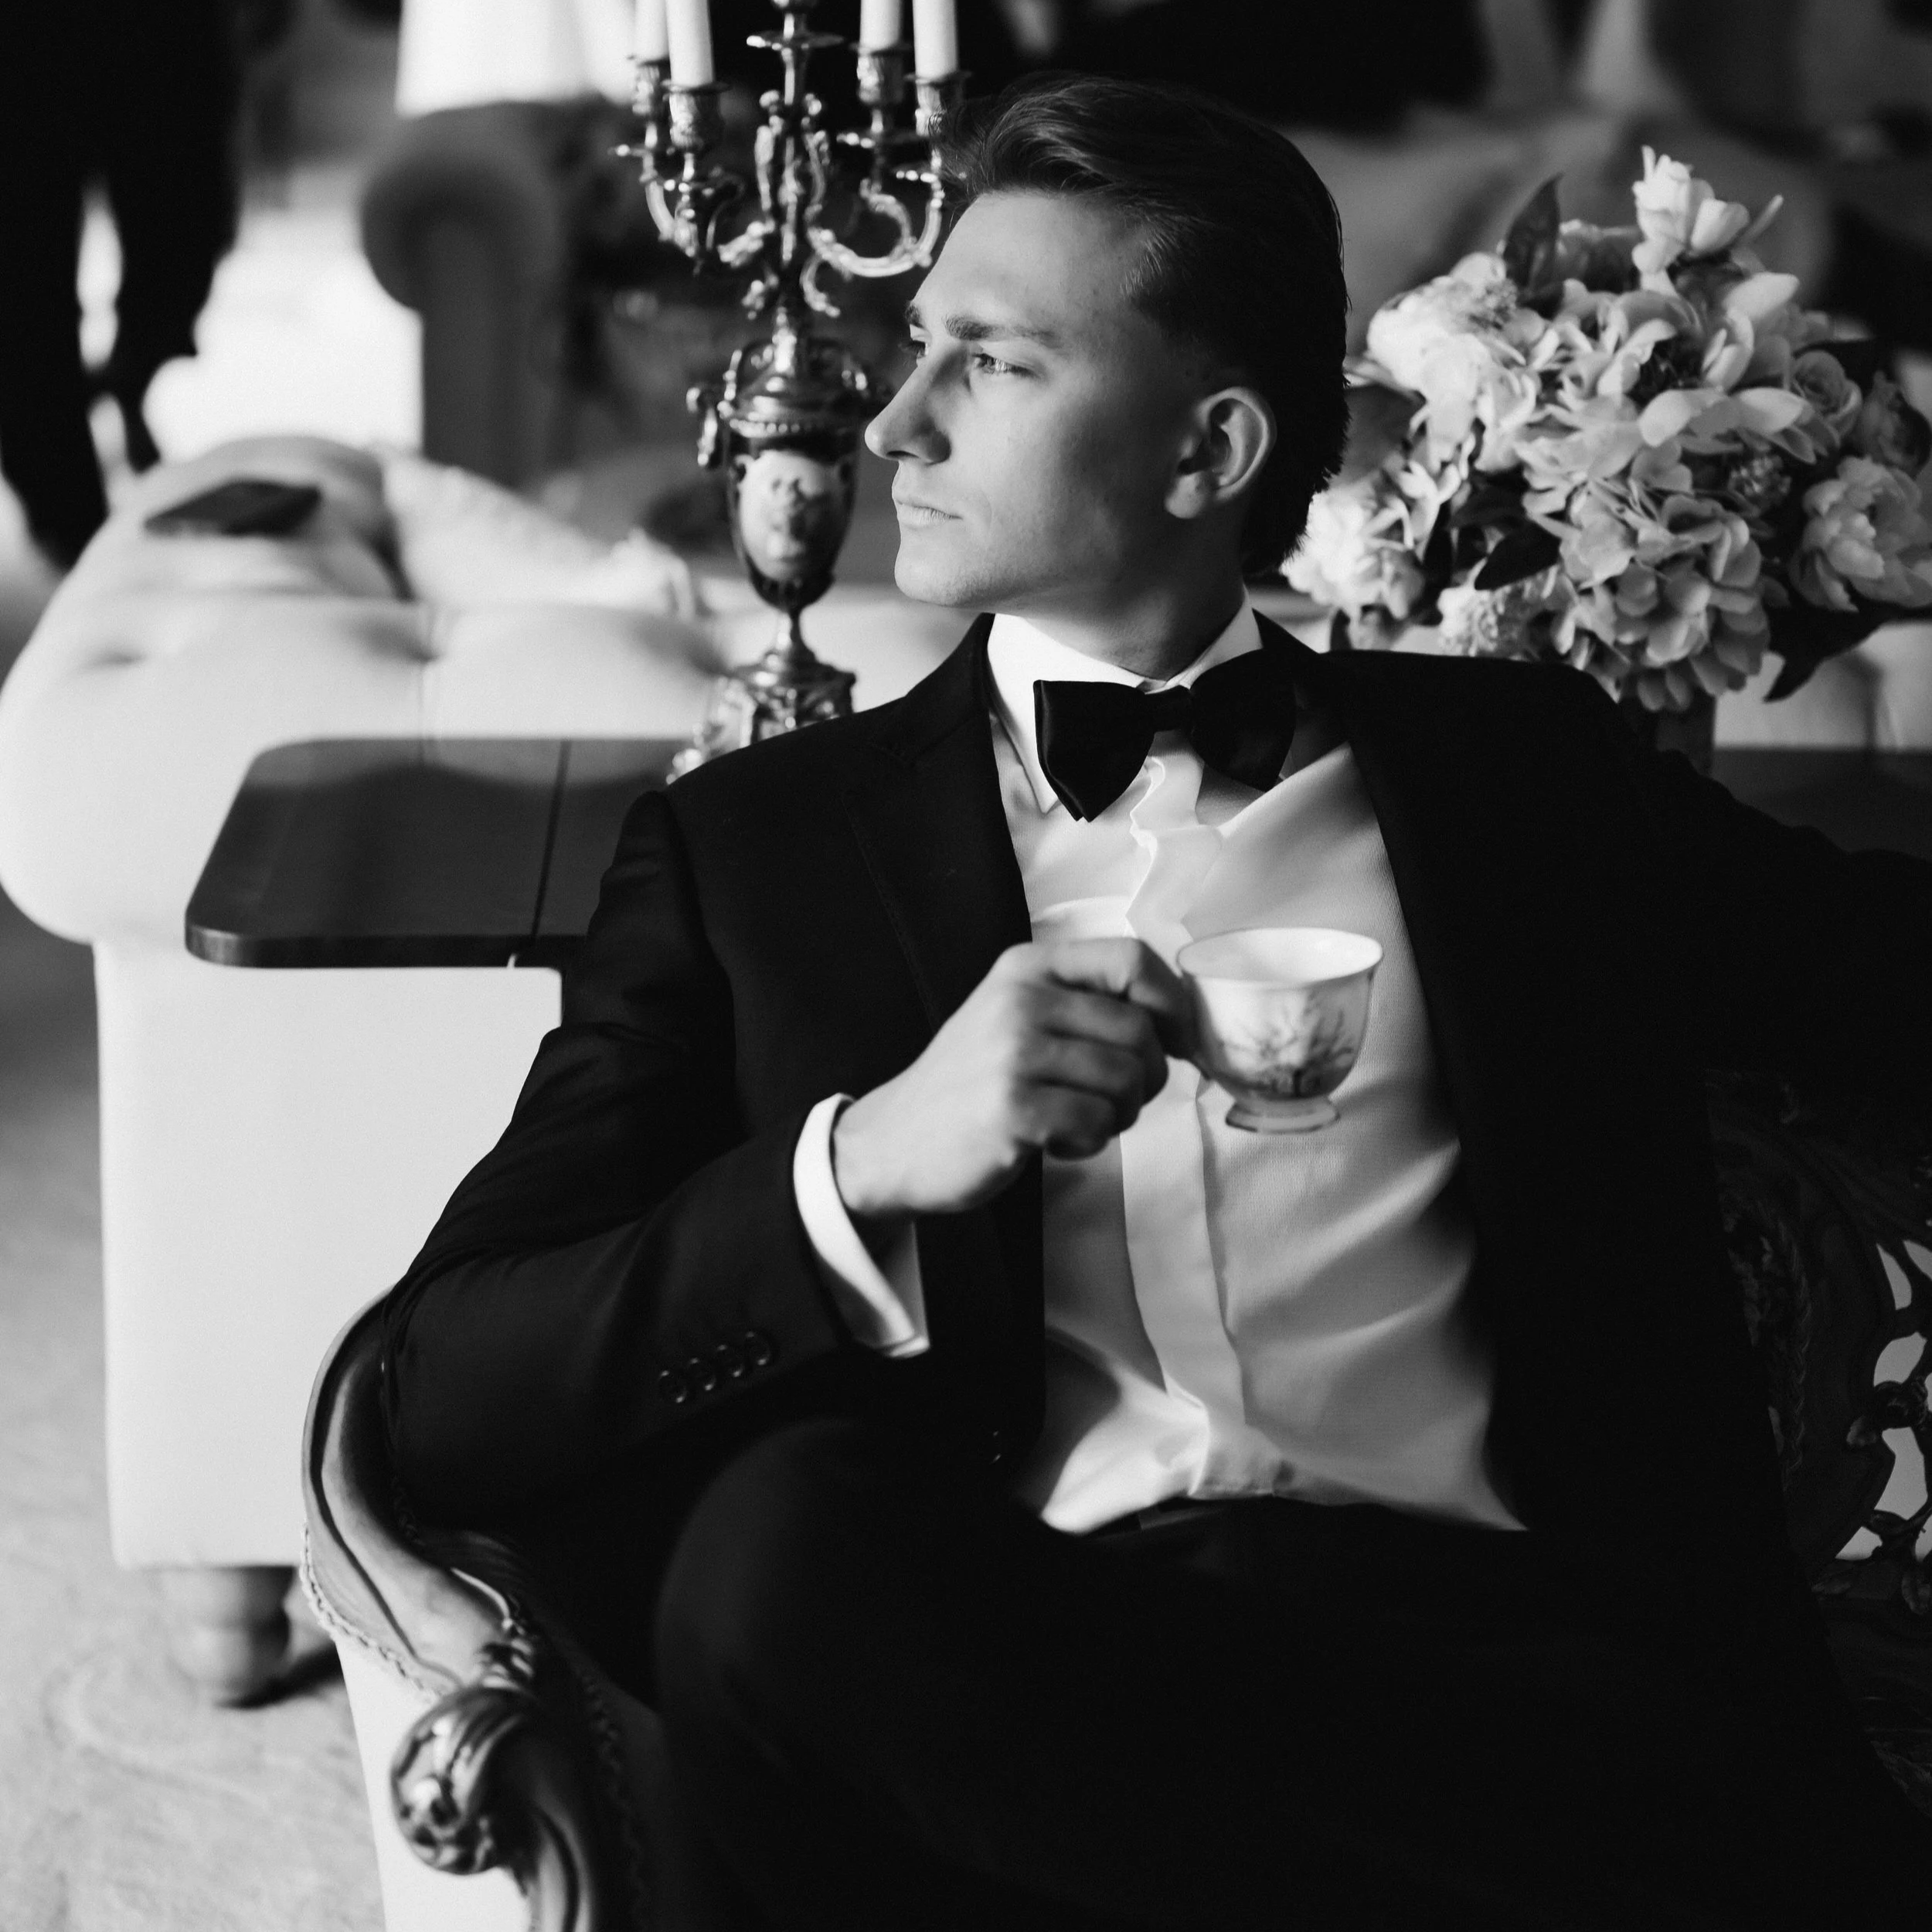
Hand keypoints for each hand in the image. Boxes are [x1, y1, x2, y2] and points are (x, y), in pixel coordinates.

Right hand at [832, 938, 1189, 1222]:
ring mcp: (1014, 1052)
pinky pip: (1098, 1122)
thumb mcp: (1015, 1016)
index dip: (1172, 1003)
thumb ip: (1084, 1005)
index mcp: (1027, 967)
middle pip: (1140, 1031)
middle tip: (1111, 1102)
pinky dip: (1090, 1142)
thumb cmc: (971, 1084)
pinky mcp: (1013, 1108)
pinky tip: (1053, 1142)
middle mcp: (1021, 999)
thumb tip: (1181, 1024)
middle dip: (1147, 1079)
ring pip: (1126, 1080)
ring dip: (1118, 1115)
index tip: (1177, 1042)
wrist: (893, 1141)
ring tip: (1076, 1121)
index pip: (1131, 958)